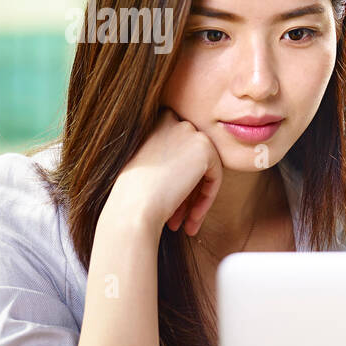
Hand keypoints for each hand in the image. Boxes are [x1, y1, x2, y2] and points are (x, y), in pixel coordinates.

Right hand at [106, 107, 224, 235]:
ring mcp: (189, 131)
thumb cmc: (130, 195)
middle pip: (191, 161)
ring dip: (194, 199)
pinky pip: (215, 178)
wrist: (133, 207)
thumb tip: (187, 168)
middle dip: (186, 192)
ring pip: (203, 171)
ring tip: (184, 225)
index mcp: (151, 122)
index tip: (168, 204)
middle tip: (177, 219)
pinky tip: (192, 220)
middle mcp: (171, 121)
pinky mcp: (205, 148)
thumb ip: (166, 159)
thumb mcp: (144, 167)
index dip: (174, 180)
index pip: (176, 151)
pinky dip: (206, 199)